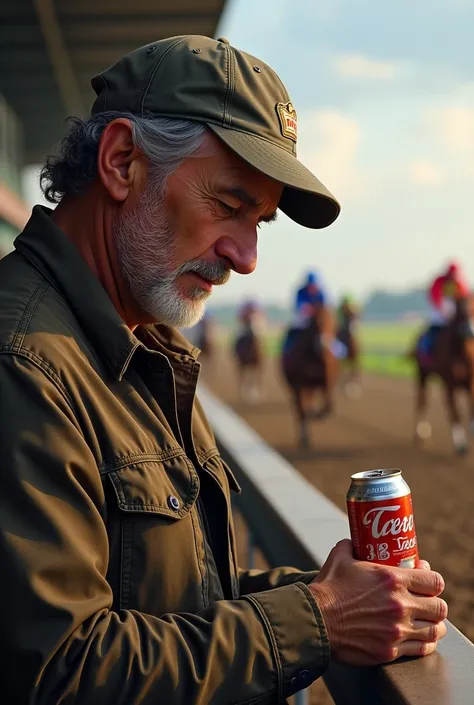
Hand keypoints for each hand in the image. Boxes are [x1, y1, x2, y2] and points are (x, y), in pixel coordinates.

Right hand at [308, 539, 447, 665]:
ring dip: (433, 624)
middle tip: (427, 602)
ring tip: (427, 622)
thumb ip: (352, 545)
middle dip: (435, 603)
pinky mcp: (390, 651)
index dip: (433, 580)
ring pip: (435, 630)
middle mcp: (400, 605)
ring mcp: (397, 630)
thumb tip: (355, 540)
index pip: (434, 581)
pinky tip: (421, 638)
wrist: (315, 619)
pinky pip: (422, 649)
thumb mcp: (340, 556)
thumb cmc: (328, 587)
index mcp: (392, 579)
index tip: (426, 580)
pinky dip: (425, 643)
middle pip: (439, 607)